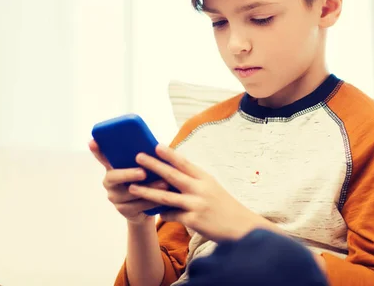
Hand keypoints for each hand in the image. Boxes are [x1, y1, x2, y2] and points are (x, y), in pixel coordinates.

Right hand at [88, 139, 169, 224]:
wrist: (147, 206)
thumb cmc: (146, 180)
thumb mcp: (145, 167)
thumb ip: (145, 158)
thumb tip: (158, 146)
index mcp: (113, 168)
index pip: (103, 157)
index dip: (97, 151)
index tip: (92, 141)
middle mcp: (110, 182)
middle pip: (113, 177)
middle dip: (128, 174)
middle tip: (143, 173)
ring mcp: (115, 197)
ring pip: (129, 193)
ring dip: (148, 188)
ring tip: (164, 184)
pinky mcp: (123, 211)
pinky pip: (138, 206)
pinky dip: (151, 201)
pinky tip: (163, 198)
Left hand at [126, 144, 260, 241]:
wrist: (241, 227)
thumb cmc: (224, 206)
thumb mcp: (212, 188)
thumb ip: (194, 181)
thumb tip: (172, 175)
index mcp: (204, 178)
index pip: (184, 162)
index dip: (169, 154)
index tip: (156, 145)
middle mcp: (200, 188)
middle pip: (172, 175)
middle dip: (153, 165)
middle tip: (138, 157)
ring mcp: (196, 204)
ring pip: (166, 196)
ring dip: (147, 191)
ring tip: (132, 187)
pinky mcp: (193, 220)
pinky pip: (171, 215)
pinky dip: (162, 213)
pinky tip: (155, 212)